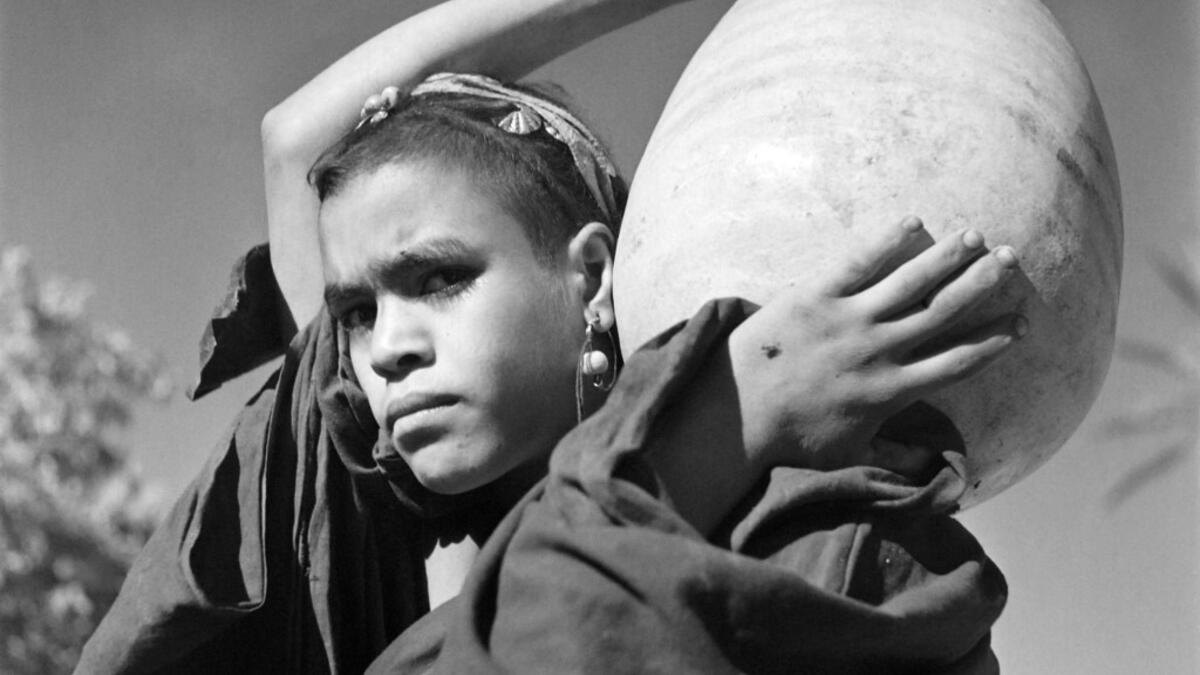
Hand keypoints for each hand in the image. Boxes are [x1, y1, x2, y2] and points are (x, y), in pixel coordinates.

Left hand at [728, 216, 1026, 474]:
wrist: (737, 415)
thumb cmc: (792, 441)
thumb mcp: (851, 457)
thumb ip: (899, 457)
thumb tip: (945, 477)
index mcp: (893, 390)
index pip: (959, 361)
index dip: (994, 340)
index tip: (1022, 322)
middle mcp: (880, 351)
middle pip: (944, 311)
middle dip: (982, 284)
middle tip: (1011, 259)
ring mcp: (848, 321)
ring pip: (911, 282)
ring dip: (948, 258)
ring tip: (974, 236)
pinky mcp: (814, 296)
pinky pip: (859, 262)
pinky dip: (888, 241)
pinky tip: (913, 222)